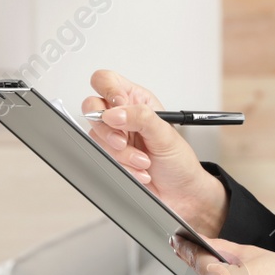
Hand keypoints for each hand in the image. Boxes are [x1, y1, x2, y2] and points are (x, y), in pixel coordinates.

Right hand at [84, 69, 227, 236]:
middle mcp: (123, 116)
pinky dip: (121, 166)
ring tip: (142, 161)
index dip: (107, 91)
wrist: (181, 194)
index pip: (107, 81)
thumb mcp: (165, 133)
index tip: (118, 108)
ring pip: (97, 136)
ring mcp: (115, 137)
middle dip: (109, 128)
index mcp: (137, 101)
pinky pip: (102, 156)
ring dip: (120, 153)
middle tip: (125, 140)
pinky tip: (138, 170)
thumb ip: (140, 117)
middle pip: (92, 108)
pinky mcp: (110, 157)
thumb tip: (114, 113)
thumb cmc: (179, 161)